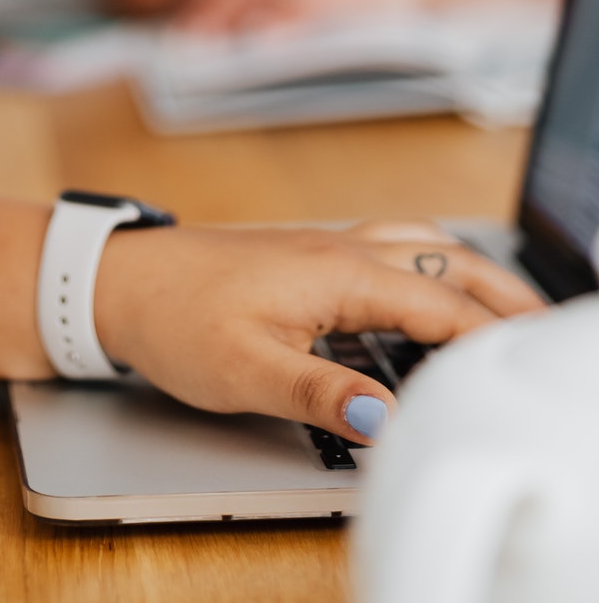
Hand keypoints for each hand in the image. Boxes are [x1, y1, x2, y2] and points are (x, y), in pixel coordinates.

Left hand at [94, 221, 542, 444]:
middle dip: (503, 292)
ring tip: (508, 311)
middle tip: (546, 329)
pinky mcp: (308, 255)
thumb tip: (386, 416)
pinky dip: (435, 265)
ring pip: (422, 246)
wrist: (117, 281)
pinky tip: (434, 289)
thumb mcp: (244, 372)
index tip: (524, 372)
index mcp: (337, 272)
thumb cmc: (173, 318)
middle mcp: (340, 249)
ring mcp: (325, 247)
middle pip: (446, 260)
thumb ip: (320, 393)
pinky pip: (393, 247)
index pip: (440, 307)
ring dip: (472, 273)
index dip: (489, 341)